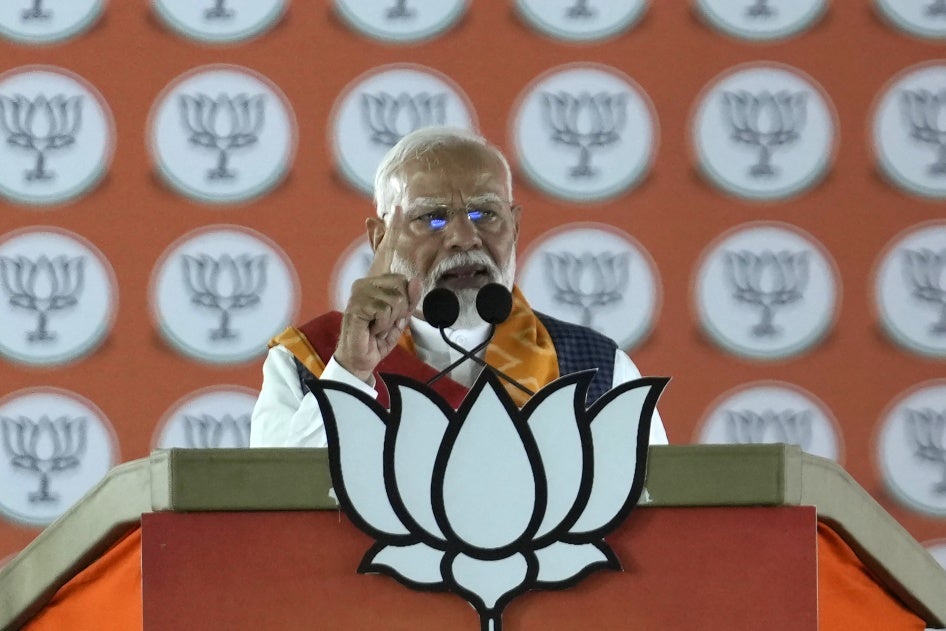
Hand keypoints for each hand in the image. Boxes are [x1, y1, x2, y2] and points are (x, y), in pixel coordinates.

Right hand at [335, 207, 421, 381]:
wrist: (361, 357)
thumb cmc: (378, 336)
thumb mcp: (400, 316)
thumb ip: (409, 298)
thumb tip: (415, 280)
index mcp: (377, 281)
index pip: (386, 252)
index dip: (391, 230)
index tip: (398, 209)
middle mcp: (367, 282)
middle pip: (404, 284)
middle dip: (403, 308)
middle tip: (386, 321)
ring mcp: (360, 292)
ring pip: (398, 298)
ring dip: (393, 318)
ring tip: (378, 325)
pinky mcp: (357, 304)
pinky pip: (387, 309)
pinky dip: (384, 324)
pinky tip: (372, 328)